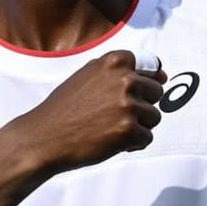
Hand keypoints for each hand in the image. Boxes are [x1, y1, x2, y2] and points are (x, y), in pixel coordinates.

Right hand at [12, 50, 165, 172]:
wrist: (44, 137)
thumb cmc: (65, 108)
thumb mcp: (89, 76)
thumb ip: (121, 73)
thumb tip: (162, 75)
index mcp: (115, 61)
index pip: (152, 66)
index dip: (144, 83)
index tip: (130, 94)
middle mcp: (124, 79)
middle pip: (157, 93)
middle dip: (141, 107)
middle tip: (114, 116)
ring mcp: (127, 105)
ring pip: (154, 117)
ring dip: (138, 127)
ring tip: (111, 129)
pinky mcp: (128, 130)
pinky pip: (147, 138)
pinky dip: (133, 144)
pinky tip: (112, 142)